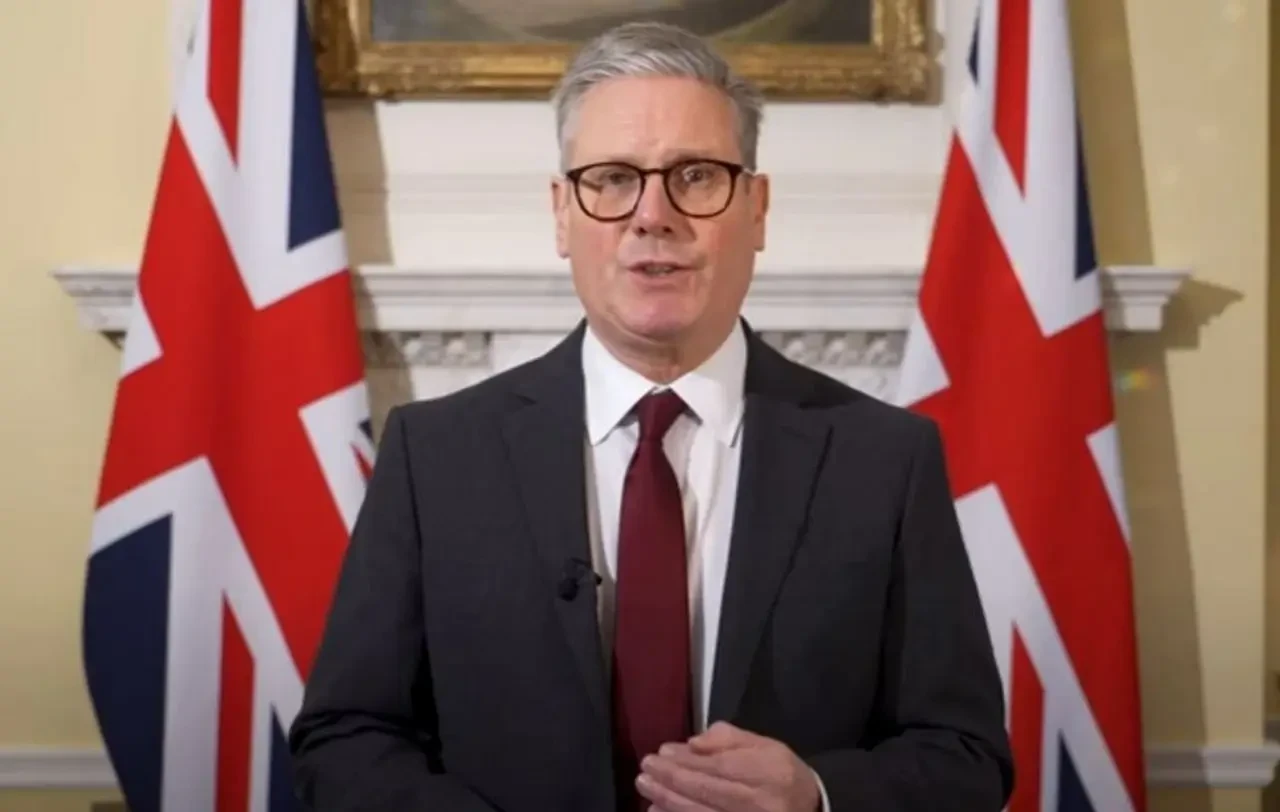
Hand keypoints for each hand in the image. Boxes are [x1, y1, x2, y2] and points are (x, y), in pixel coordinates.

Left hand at [636, 721, 821, 811]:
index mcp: (768, 771)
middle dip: (670, 779)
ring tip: (646, 787)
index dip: (686, 761)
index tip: (660, 753)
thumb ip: (728, 739)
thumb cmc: (781, 773)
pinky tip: (659, 811)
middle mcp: (759, 802)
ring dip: (668, 801)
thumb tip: (692, 743)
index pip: (718, 766)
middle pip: (706, 791)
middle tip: (645, 769)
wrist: (809, 808)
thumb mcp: (764, 745)